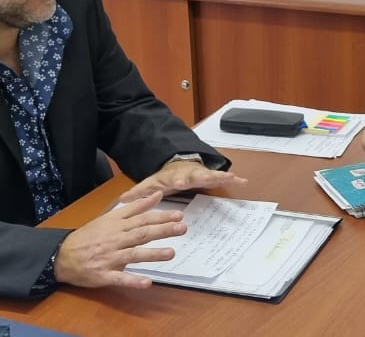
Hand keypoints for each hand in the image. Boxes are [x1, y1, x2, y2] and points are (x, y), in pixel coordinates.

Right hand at [54, 191, 183, 288]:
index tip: (178, 214)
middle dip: (162, 231)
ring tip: (171, 253)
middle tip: (182, 228)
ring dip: (152, 254)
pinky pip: (119, 278)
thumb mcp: (110, 217)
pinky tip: (147, 283)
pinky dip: (133, 280)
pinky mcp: (103, 274)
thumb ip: (135, 207)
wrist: (62, 255)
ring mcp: (109, 258)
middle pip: (140, 234)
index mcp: (116, 225)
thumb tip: (157, 195)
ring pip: (133, 255)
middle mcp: (114, 240)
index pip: (141, 219)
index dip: (160, 217)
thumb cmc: (90, 236)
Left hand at [119, 160, 246, 202]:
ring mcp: (201, 173)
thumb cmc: (165, 177)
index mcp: (174, 176)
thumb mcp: (151, 183)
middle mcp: (189, 173)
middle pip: (196, 174)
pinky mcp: (211, 175)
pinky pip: (223, 177)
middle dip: (201, 176)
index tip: (179, 183)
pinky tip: (243, 181)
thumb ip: (139, 193)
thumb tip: (121, 201)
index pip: (175, 178)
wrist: (178, 163)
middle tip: (206, 178)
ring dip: (221, 176)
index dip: (177, 180)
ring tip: (232, 177)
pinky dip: (233, 178)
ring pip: (212, 174)